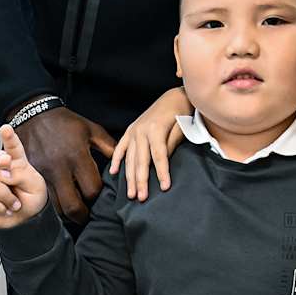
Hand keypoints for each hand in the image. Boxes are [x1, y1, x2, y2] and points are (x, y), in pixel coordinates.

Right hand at [0, 125, 49, 228]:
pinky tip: (5, 209)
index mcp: (18, 163)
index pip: (14, 148)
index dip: (9, 138)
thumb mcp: (35, 186)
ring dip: (9, 198)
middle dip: (0, 160)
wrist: (24, 220)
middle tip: (6, 162)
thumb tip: (3, 174)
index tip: (5, 128)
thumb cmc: (31, 198)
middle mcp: (1, 169)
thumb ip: (21, 175)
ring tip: (16, 205)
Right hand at [10, 106, 116, 224]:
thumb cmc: (66, 122)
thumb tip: (123, 163)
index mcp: (77, 156)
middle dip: (83, 215)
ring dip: (69, 214)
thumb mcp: (90, 129)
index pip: (91, 189)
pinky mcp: (34, 177)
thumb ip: (109, 146)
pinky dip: (57, 206)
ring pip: (57, 207)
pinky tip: (64, 203)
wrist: (34, 114)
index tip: (102, 196)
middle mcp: (59, 168)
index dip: (99, 196)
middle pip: (73, 205)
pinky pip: (46, 200)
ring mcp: (44, 175)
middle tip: (90, 216)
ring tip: (78, 213)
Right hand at [109, 86, 192, 200]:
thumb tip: (164, 162)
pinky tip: (113, 173)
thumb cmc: (181, 112)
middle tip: (141, 198)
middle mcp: (141, 130)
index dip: (162, 173)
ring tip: (131, 194)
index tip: (164, 188)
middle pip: (141, 161)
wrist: (174, 96)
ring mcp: (134, 131)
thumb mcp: (182, 127)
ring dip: (129, 177)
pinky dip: (116, 160)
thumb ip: (172, 144)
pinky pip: (120, 147)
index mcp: (156, 129)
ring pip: (130, 158)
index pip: (159, 156)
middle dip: (141, 181)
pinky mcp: (130, 130)